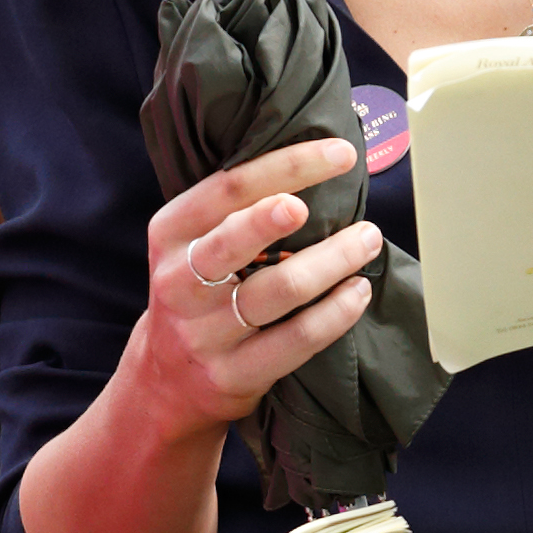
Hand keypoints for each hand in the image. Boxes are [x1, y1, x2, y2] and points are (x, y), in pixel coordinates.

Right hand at [113, 137, 378, 439]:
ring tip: (368, 240)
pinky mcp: (234, 373)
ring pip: (280, 288)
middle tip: (344, 196)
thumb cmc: (198, 292)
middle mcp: (180, 280)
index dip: (288, 165)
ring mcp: (205, 332)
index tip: (340, 153)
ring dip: (334, 260)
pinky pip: (296, 338)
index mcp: (171, 233)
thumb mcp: (192, 243)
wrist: (164, 379)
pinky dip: (336, 312)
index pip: (230, 187)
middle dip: (292, 213)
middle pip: (240, 237)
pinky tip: (358, 292)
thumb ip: (235, 208)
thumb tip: (316, 160)